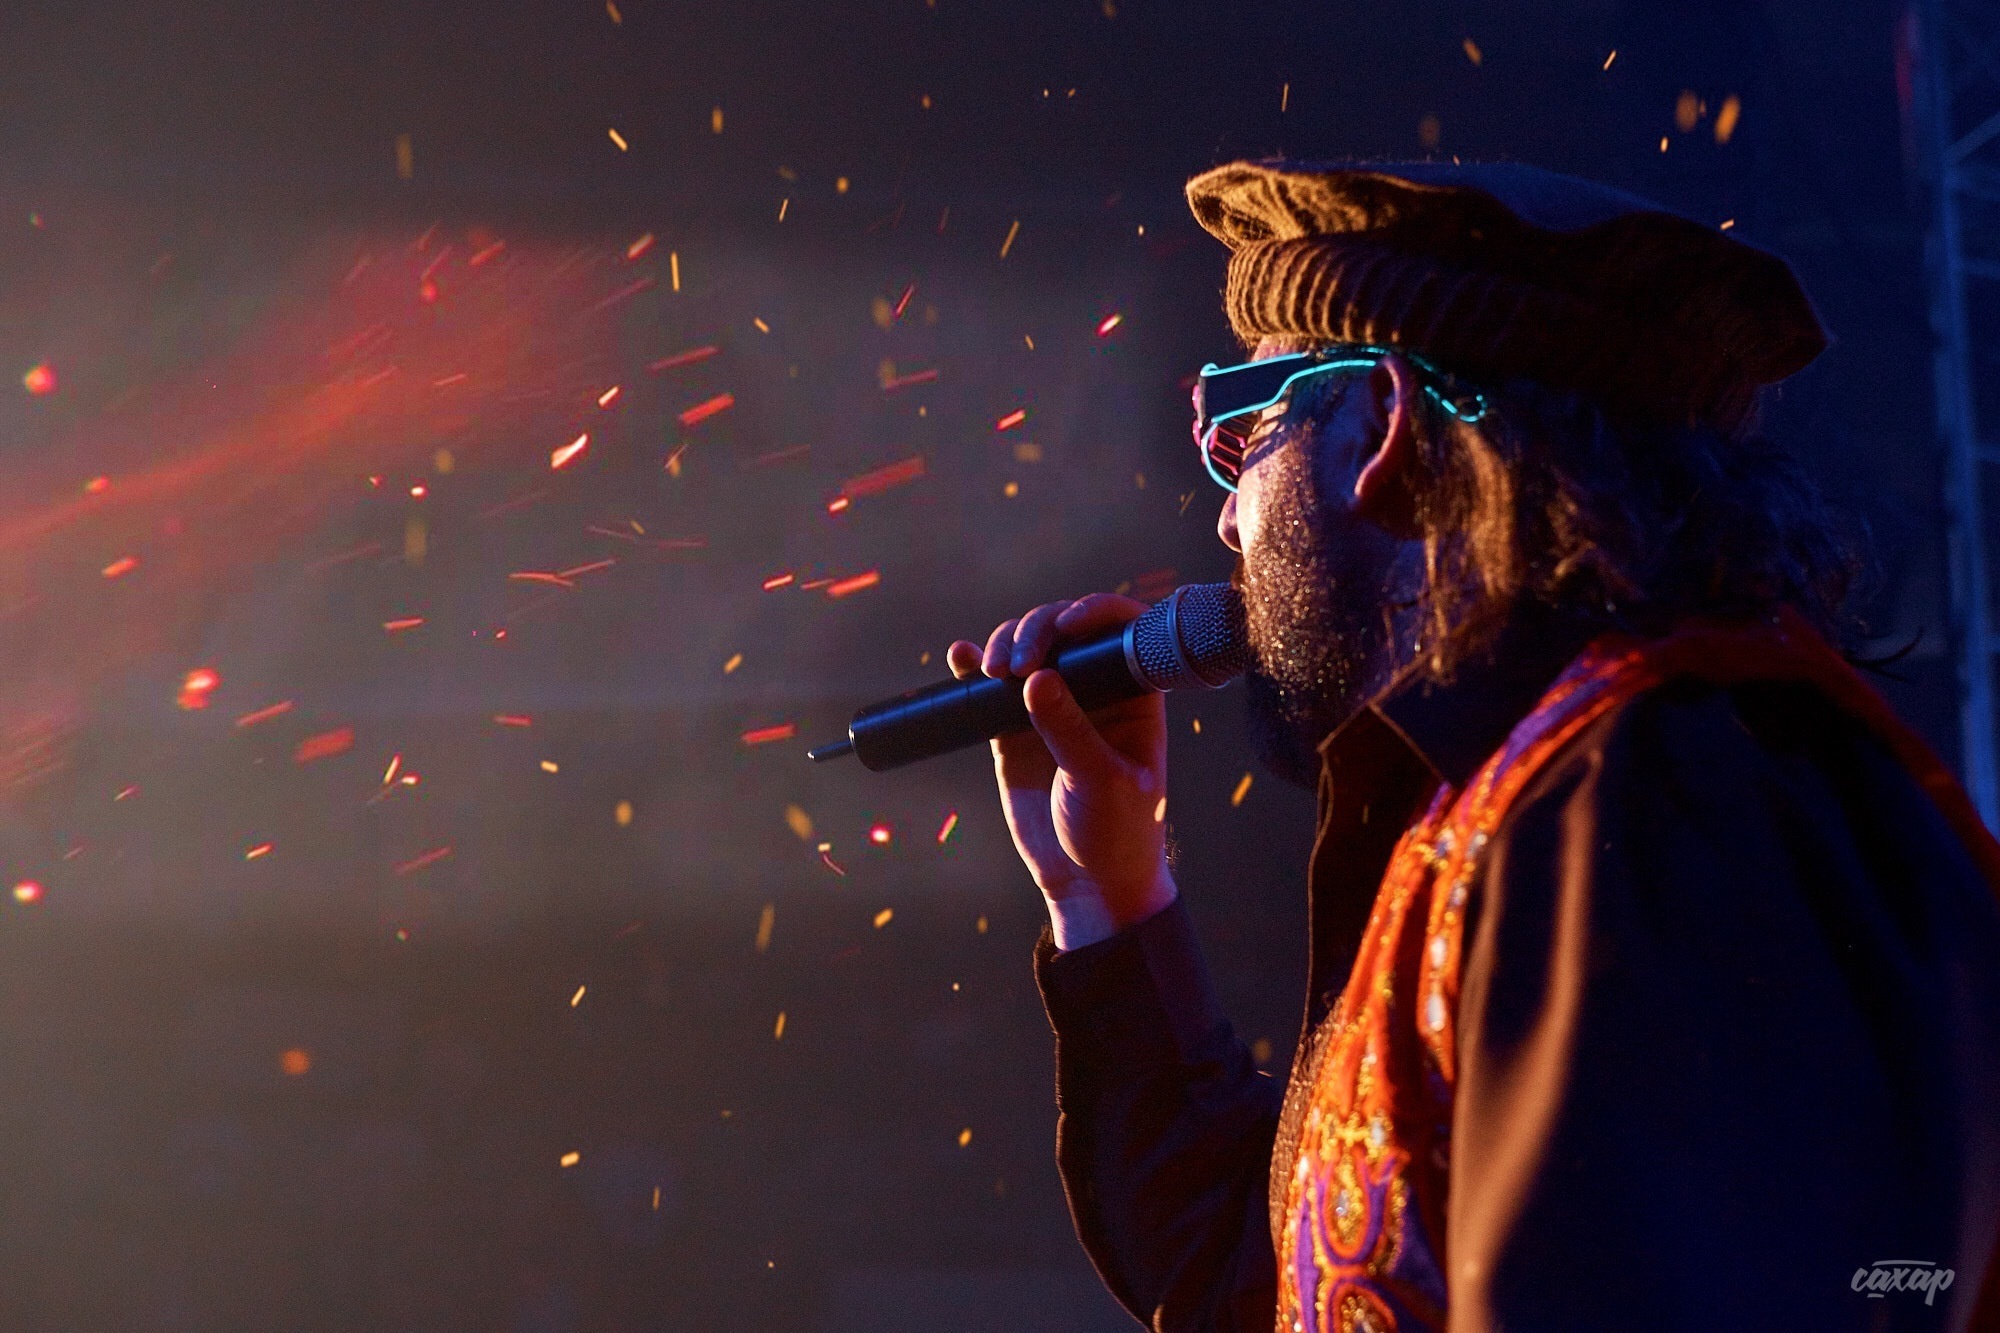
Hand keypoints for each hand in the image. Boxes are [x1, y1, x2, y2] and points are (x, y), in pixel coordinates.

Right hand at [947, 594, 1176, 949]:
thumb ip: (1070, 731)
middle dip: (1036, 630)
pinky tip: (960, 659)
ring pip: (1026, 651)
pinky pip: (991, 690)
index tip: (1068, 622)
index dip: (1096, 611)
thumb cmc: (1117, 832)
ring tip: (989, 671)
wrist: (1087, 882)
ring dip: (1002, 644)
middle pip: (1064, 631)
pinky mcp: (1014, 730)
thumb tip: (1037, 679)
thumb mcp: (1100, 780)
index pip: (1122, 630)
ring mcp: (1053, 707)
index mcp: (1135, 694)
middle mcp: (1095, 690)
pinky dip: (972, 669)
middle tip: (1015, 664)